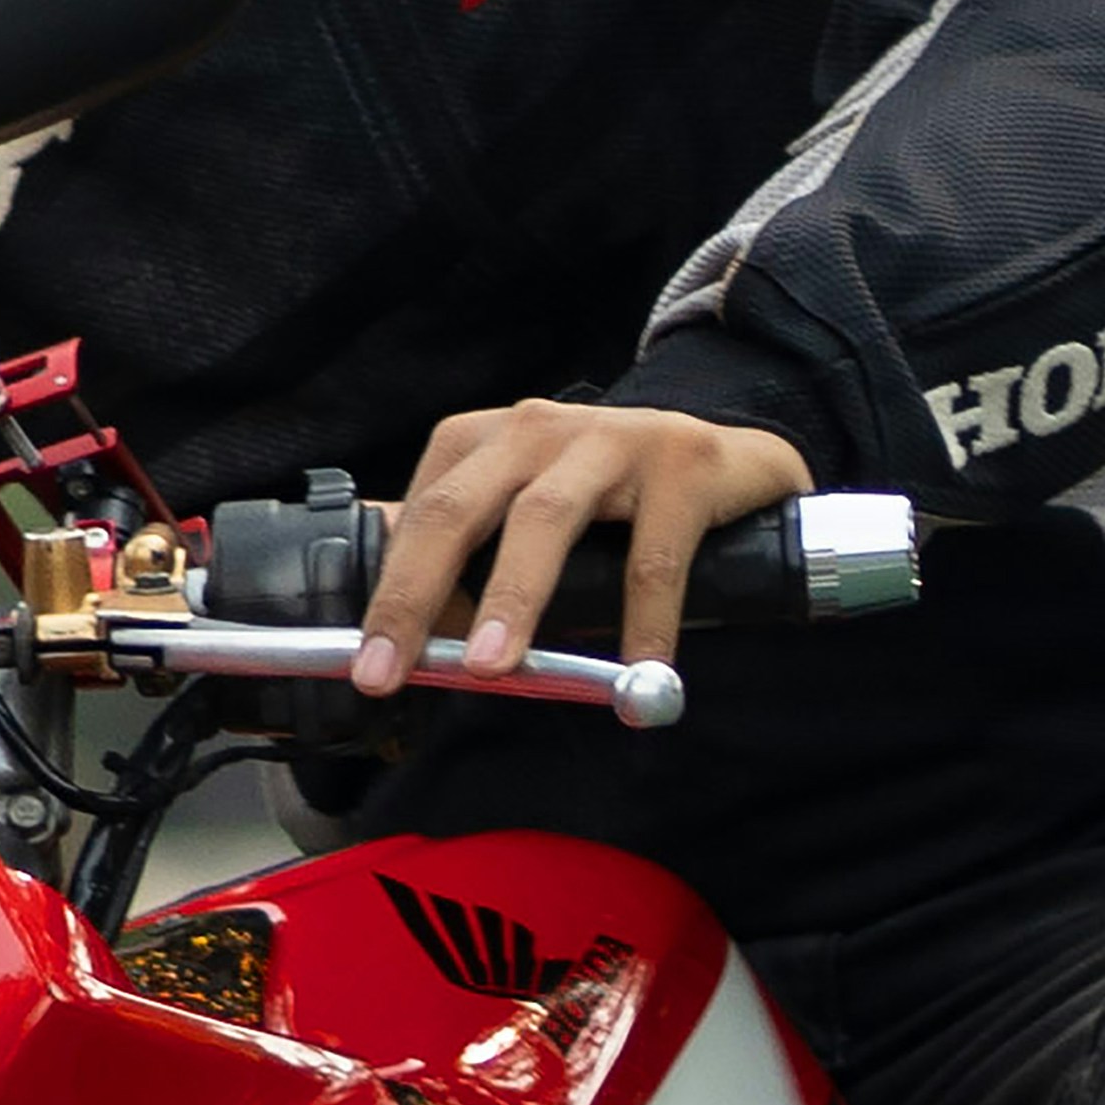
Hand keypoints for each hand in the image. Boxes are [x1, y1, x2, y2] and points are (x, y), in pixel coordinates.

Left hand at [357, 395, 807, 689]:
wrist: (734, 461)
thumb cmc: (618, 502)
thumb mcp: (532, 515)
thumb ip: (475, 564)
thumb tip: (405, 641)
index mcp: (488, 441)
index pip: (420, 516)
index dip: (390, 592)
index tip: (369, 664)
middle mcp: (538, 427)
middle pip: (458, 510)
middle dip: (415, 596)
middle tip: (389, 671)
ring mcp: (611, 438)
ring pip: (544, 519)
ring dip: (511, 598)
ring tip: (491, 668)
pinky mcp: (681, 462)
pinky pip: (652, 557)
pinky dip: (643, 623)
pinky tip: (638, 676)